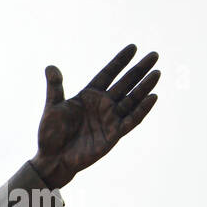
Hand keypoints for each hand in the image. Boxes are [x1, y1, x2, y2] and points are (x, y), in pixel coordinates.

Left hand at [30, 45, 158, 188]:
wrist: (53, 159)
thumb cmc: (51, 134)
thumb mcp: (52, 108)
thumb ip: (55, 88)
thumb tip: (50, 67)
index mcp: (89, 96)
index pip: (108, 74)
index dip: (120, 62)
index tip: (133, 47)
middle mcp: (102, 105)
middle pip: (124, 84)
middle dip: (138, 70)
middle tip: (154, 55)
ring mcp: (109, 118)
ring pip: (132, 99)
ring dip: (144, 87)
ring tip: (156, 73)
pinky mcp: (114, 134)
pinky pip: (132, 120)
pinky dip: (142, 109)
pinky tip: (153, 97)